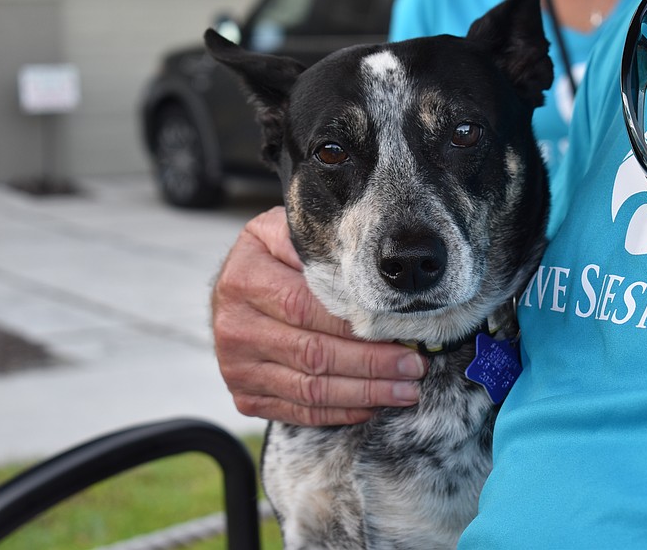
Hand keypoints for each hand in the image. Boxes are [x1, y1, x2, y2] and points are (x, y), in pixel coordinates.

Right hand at [211, 206, 427, 426]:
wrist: (233, 287)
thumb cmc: (270, 257)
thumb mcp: (284, 233)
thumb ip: (318, 247)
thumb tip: (368, 270)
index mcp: (244, 280)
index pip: (307, 308)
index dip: (357, 325)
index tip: (401, 332)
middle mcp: (234, 327)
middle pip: (313, 354)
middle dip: (371, 364)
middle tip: (413, 366)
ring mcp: (237, 366)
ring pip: (310, 389)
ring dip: (364, 393)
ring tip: (404, 390)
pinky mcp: (246, 395)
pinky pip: (299, 411)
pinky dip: (340, 412)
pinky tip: (372, 405)